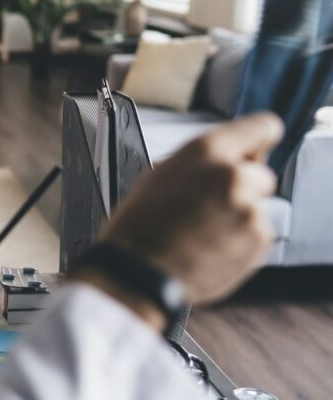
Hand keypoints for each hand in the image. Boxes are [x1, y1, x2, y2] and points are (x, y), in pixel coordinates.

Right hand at [98, 112, 282, 305]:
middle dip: (243, 187)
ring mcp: (249, 210)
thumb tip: (223, 162)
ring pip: (257, 207)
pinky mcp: (258, 241)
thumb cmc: (137, 228)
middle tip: (210, 205)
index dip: (258, 140)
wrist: (138, 272)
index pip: (262, 127)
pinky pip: (257, 235)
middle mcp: (233, 176)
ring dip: (238, 216)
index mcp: (206, 152)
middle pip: (261, 173)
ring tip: (202, 232)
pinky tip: (209, 247)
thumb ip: (201, 164)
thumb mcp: (159, 175)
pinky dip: (239, 241)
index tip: (253, 149)